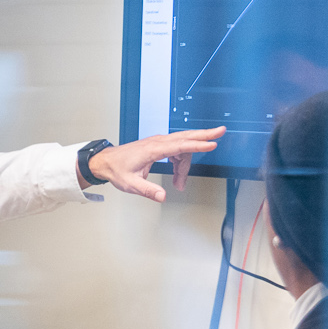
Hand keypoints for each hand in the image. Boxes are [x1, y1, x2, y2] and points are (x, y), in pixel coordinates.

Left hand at [87, 128, 225, 201]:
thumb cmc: (117, 170)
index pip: (179, 145)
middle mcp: (157, 142)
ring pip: (182, 147)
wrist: (106, 162)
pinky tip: (178, 175)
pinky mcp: (158, 146)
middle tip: (221, 131)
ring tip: (181, 183)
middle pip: (185, 136)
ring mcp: (158, 143)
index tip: (211, 144)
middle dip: (204, 135)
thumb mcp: (130, 184)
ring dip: (187, 164)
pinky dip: (181, 162)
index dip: (197, 145)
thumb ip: (147, 190)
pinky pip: (176, 150)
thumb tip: (162, 196)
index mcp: (152, 149)